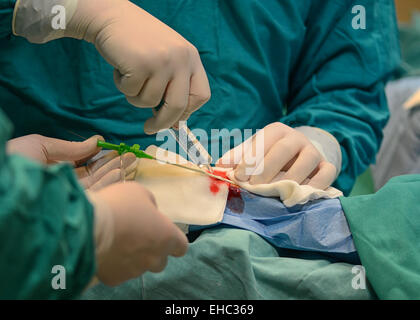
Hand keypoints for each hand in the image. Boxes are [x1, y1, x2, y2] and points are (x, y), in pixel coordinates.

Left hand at [6, 134, 135, 189]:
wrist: (4, 188)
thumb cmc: (14, 165)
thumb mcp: (39, 146)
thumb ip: (70, 147)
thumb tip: (97, 141)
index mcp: (54, 172)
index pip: (83, 165)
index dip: (100, 157)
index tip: (116, 149)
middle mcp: (64, 186)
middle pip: (94, 175)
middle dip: (113, 165)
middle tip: (131, 155)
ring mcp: (70, 198)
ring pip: (98, 186)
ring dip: (115, 173)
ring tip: (131, 161)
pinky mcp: (76, 209)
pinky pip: (96, 196)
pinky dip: (111, 185)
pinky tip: (121, 174)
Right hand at [66, 0, 210, 133]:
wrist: (112, 17)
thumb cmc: (138, 44)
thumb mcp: (165, 60)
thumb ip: (173, 86)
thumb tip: (174, 124)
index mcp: (191, 58)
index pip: (201, 95)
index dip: (188, 112)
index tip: (174, 120)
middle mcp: (181, 59)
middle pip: (177, 106)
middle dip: (162, 122)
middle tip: (149, 128)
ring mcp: (162, 61)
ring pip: (149, 102)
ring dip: (135, 96)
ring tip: (130, 75)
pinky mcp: (141, 64)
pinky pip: (131, 93)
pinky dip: (122, 86)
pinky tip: (121, 68)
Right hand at [89, 182, 187, 285]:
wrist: (87, 226)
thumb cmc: (119, 205)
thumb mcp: (140, 193)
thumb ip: (150, 205)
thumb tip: (150, 212)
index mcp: (167, 237)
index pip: (181, 246)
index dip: (173, 241)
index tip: (163, 234)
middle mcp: (154, 258)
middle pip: (160, 260)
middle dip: (152, 251)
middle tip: (137, 237)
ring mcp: (135, 271)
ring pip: (139, 267)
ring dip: (133, 257)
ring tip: (117, 242)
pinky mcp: (115, 278)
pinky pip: (119, 272)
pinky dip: (115, 264)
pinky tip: (105, 250)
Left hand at [216, 122, 336, 189]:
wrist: (298, 156)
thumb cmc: (269, 155)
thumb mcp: (253, 152)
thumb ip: (237, 158)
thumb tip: (220, 165)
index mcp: (276, 130)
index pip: (264, 140)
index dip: (250, 158)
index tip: (239, 177)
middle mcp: (296, 138)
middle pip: (283, 149)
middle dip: (267, 169)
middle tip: (254, 186)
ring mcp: (313, 151)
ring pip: (307, 161)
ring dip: (290, 179)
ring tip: (276, 194)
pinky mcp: (326, 166)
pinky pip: (327, 173)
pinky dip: (316, 185)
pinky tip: (299, 195)